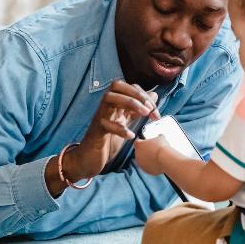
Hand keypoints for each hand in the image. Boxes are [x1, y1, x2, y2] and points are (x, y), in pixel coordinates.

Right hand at [45, 80, 159, 195]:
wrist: (89, 158)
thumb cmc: (108, 139)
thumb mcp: (126, 122)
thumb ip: (138, 109)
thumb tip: (154, 95)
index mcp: (115, 103)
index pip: (129, 87)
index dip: (145, 95)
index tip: (155, 111)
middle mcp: (106, 106)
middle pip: (117, 85)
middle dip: (136, 94)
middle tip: (150, 109)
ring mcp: (100, 116)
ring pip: (109, 98)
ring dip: (130, 103)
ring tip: (144, 114)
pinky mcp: (96, 130)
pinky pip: (106, 123)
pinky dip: (120, 128)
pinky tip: (130, 135)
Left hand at [134, 135, 169, 174]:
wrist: (165, 159)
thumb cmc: (161, 147)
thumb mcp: (161, 138)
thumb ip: (158, 137)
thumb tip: (160, 136)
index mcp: (138, 145)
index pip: (137, 142)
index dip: (142, 142)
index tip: (147, 143)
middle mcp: (137, 154)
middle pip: (140, 152)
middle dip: (145, 151)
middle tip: (154, 150)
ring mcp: (140, 163)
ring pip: (143, 160)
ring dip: (148, 159)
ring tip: (157, 157)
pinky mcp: (145, 170)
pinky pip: (147, 167)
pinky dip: (151, 165)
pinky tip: (158, 162)